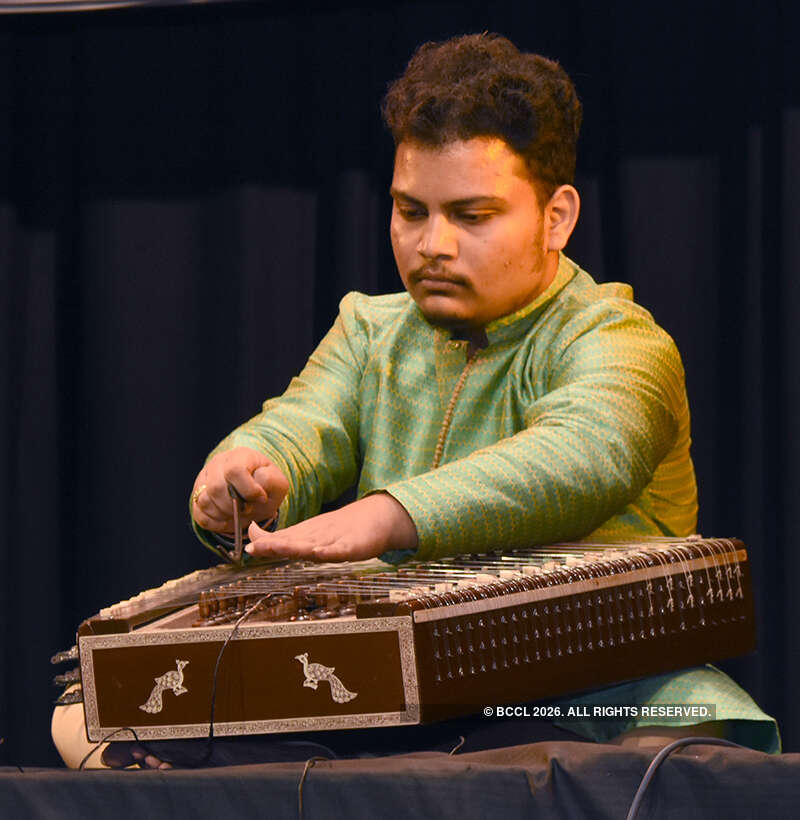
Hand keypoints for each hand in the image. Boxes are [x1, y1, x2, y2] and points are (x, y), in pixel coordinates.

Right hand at [191, 447, 288, 533]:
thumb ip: (270, 483)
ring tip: (238, 515)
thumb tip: (257, 493)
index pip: (234, 470)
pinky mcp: (196, 495)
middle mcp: (218, 463)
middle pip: (216, 488)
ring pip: (204, 501)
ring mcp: (204, 478)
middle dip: (234, 506)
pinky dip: (214, 523)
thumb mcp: (277, 482)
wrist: (254, 490)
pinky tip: (227, 520)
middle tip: (247, 510)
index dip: (248, 489)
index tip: (261, 499)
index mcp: (240, 455)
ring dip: (224, 514)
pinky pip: (199, 513)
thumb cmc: (266, 487)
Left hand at [245, 492, 418, 562]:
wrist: (375, 517)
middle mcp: (316, 537)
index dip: (265, 544)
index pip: (281, 540)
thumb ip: (280, 538)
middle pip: (293, 541)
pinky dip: (329, 551)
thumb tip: (251, 536)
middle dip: (274, 544)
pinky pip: (340, 550)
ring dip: (296, 547)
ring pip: (313, 545)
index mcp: (305, 536)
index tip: (248, 548)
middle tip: (255, 547)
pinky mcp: (353, 546)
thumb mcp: (307, 534)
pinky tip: (319, 552)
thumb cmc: (338, 528)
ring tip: (279, 548)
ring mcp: (334, 540)